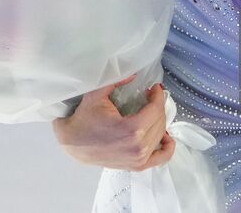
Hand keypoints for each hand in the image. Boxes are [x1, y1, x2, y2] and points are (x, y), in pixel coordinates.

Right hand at [51, 75, 175, 170]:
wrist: (72, 143)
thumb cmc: (84, 118)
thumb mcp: (97, 94)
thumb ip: (116, 81)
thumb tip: (134, 74)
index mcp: (131, 129)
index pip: (155, 109)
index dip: (157, 95)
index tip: (153, 88)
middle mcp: (138, 147)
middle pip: (159, 121)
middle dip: (157, 105)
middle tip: (150, 96)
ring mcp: (138, 159)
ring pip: (161, 135)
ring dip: (160, 120)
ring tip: (152, 111)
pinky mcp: (136, 166)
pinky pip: (161, 158)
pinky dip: (167, 147)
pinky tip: (166, 136)